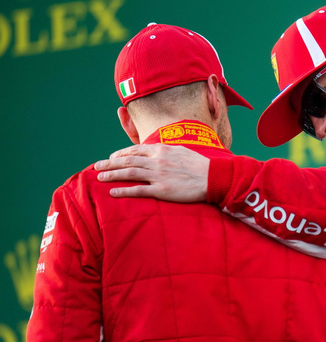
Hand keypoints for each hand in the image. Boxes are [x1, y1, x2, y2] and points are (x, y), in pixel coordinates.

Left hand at [94, 144, 208, 201]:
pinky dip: (124, 190)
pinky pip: (139, 190)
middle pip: (128, 161)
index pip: (135, 150)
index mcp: (162, 150)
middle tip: (97, 166)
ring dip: (112, 175)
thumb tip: (156, 151)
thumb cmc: (200, 165)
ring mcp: (158, 176)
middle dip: (110, 163)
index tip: (112, 157)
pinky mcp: (162, 190)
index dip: (121, 154)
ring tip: (100, 177)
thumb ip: (166, 151)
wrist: (213, 177)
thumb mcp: (181, 151)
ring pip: (129, 174)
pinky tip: (113, 191)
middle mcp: (157, 161)